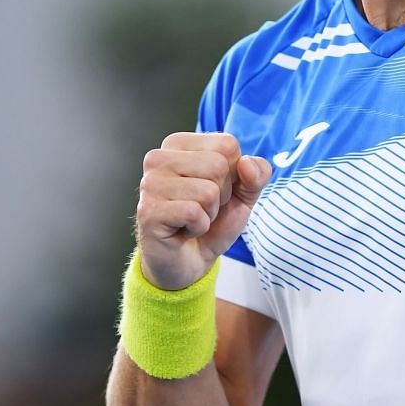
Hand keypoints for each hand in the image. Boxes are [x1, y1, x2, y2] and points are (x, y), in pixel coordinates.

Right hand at [135, 133, 270, 288]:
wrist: (188, 261)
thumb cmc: (211, 223)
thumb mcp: (243, 195)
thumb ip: (256, 174)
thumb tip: (247, 163)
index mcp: (178, 144)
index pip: (227, 144)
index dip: (232, 174)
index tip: (213, 190)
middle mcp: (158, 158)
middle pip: (218, 165)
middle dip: (221, 196)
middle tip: (201, 208)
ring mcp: (150, 184)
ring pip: (207, 191)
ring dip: (209, 214)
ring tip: (192, 219)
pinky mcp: (149, 211)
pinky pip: (194, 213)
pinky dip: (198, 227)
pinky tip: (183, 230)